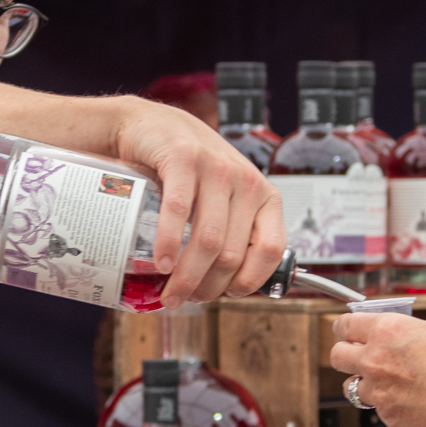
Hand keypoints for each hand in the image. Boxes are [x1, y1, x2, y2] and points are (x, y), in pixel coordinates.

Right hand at [113, 99, 285, 305]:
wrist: (155, 127)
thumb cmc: (192, 172)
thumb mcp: (226, 200)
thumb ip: (235, 233)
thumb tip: (229, 288)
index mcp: (264, 196)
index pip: (270, 251)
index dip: (248, 282)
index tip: (224, 295)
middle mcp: (247, 181)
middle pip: (232, 254)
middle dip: (207, 288)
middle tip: (184, 298)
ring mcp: (217, 168)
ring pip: (208, 240)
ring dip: (187, 276)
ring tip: (169, 293)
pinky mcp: (184, 158)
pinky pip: (179, 212)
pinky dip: (169, 244)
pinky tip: (161, 263)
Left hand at [329, 314, 425, 426]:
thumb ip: (421, 330)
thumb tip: (414, 336)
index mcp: (388, 331)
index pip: (347, 324)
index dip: (346, 326)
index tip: (347, 329)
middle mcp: (376, 361)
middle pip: (337, 356)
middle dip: (347, 354)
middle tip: (360, 355)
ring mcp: (380, 393)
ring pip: (351, 388)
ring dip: (366, 383)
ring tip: (389, 382)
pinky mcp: (390, 419)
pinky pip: (379, 409)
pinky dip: (391, 405)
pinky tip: (414, 401)